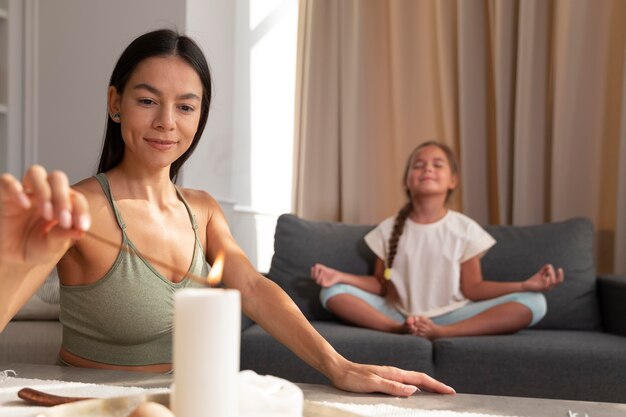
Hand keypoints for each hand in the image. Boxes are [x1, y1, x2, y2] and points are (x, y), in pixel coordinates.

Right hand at [0, 166, 89, 267]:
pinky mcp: (4, 196)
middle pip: (57, 178)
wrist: (12, 259)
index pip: (75, 197)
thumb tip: (79, 231)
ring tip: (47, 213)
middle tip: (64, 220)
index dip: (81, 210)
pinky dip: (16, 188)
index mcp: (62, 203)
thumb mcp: (52, 247)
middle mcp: (45, 194)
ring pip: (36, 173)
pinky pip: (7, 181)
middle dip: (63, 198)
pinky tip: (24, 204)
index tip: (82, 226)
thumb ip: (63, 236)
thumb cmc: (36, 249)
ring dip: (44, 191)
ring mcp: (25, 192)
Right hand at [310, 263, 342, 286]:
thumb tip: (315, 265)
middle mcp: (320, 281)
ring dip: (319, 275)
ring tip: (322, 271)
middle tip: (317, 269)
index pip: (312, 276)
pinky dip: (321, 280)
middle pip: (313, 278)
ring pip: (317, 281)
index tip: (313, 267)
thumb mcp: (324, 268)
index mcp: (318, 278)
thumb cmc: (330, 272)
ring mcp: (323, 284)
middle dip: (314, 273)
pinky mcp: (326, 285)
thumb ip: (319, 266)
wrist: (337, 275)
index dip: (312, 272)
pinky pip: (322, 284)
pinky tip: (322, 276)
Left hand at [330, 360, 454, 396]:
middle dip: (436, 385)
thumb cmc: (352, 378)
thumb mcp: (371, 383)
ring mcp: (389, 374)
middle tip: (450, 393)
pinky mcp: (384, 378)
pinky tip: (414, 390)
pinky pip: (405, 382)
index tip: (450, 391)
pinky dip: (415, 386)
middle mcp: (393, 372)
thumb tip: (413, 389)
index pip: (420, 378)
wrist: (338, 369)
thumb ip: (392, 386)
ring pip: (413, 380)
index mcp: (393, 373)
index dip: (436, 385)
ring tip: (437, 392)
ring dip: (427, 385)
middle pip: (420, 378)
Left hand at [522, 264, 563, 291]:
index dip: (561, 275)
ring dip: (552, 275)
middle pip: (558, 281)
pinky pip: (546, 286)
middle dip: (558, 275)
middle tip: (551, 269)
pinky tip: (546, 277)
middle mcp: (550, 287)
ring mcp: (545, 288)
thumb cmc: (534, 280)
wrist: (526, 285)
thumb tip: (549, 265)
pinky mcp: (541, 289)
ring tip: (548, 270)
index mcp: (551, 284)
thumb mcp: (540, 274)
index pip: (559, 280)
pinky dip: (547, 281)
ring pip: (553, 283)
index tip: (559, 268)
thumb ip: (544, 269)